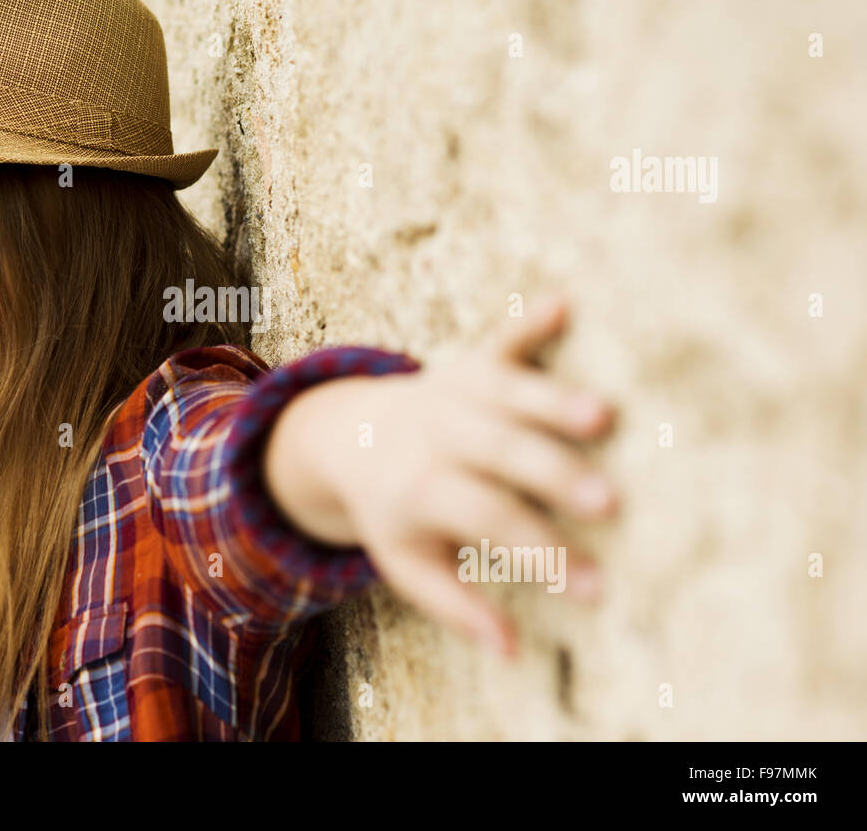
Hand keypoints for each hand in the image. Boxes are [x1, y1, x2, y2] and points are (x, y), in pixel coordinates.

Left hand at [333, 294, 618, 658]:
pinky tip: (564, 304)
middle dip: (554, 477)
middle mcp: (437, 435)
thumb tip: (511, 654)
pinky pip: (499, 340)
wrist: (347, 437)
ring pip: (505, 393)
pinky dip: (528, 323)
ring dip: (553, 402)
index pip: (488, 523)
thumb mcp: (406, 563)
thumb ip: (454, 605)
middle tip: (610, 504)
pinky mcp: (470, 361)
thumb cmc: (392, 511)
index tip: (596, 588)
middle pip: (499, 454)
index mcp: (421, 489)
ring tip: (607, 416)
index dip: (541, 555)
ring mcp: (453, 391)